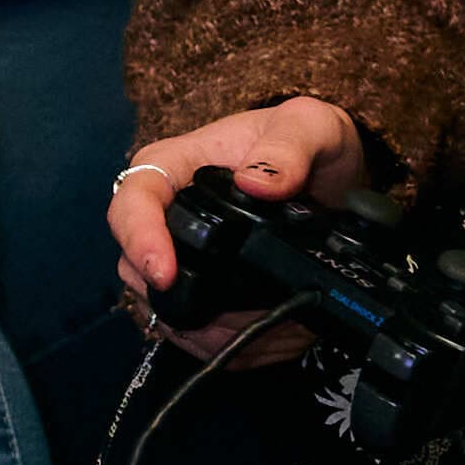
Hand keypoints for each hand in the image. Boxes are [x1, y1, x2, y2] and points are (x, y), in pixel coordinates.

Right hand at [109, 101, 368, 329]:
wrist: (332, 176)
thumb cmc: (308, 139)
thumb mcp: (310, 125)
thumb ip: (289, 146)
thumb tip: (255, 183)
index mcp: (174, 166)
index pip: (133, 201)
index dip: (140, 239)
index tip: (164, 272)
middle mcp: (165, 215)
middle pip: (136, 266)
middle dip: (177, 297)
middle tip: (238, 313)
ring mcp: (178, 255)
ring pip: (162, 305)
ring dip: (206, 326)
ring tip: (265, 325)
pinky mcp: (199, 289)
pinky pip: (192, 327)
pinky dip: (223, 339)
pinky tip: (263, 335)